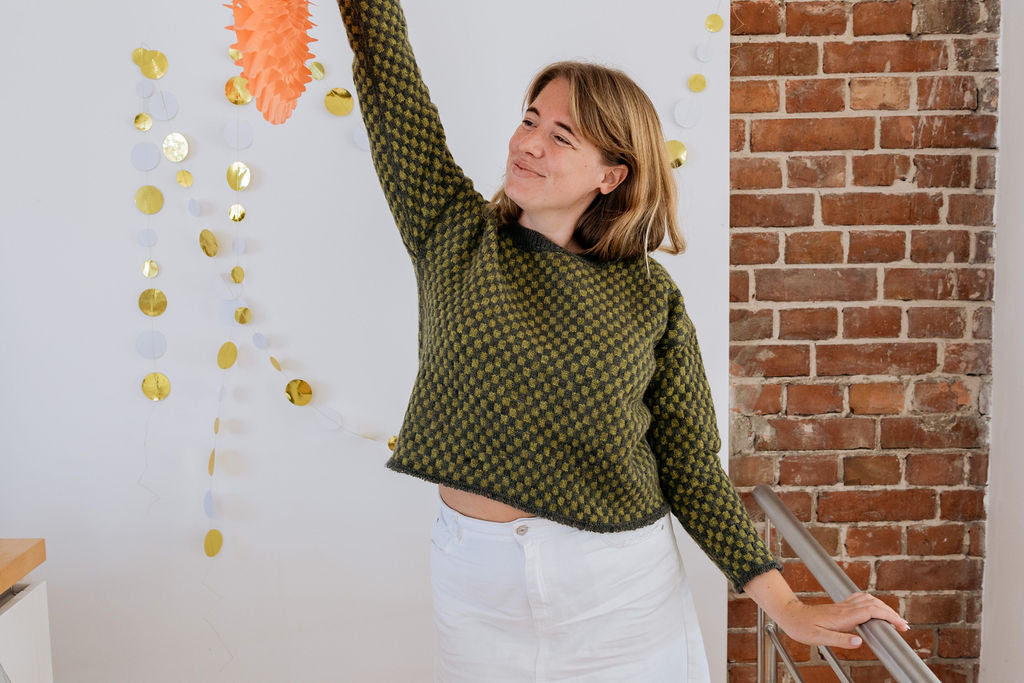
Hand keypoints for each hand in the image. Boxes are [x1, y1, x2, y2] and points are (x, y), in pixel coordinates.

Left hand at [774, 592, 909, 648]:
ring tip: (894, 619)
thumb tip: (859, 641)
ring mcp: (843, 606)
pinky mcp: (840, 606)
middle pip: (874, 604)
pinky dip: (873, 603)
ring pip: (868, 600)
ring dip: (883, 607)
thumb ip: (840, 640)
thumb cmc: (802, 628)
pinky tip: (875, 609)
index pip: (872, 612)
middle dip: (891, 613)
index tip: (901, 626)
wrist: (790, 615)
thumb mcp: (819, 638)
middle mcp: (845, 608)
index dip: (889, 617)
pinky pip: (860, 600)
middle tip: (904, 626)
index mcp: (844, 616)